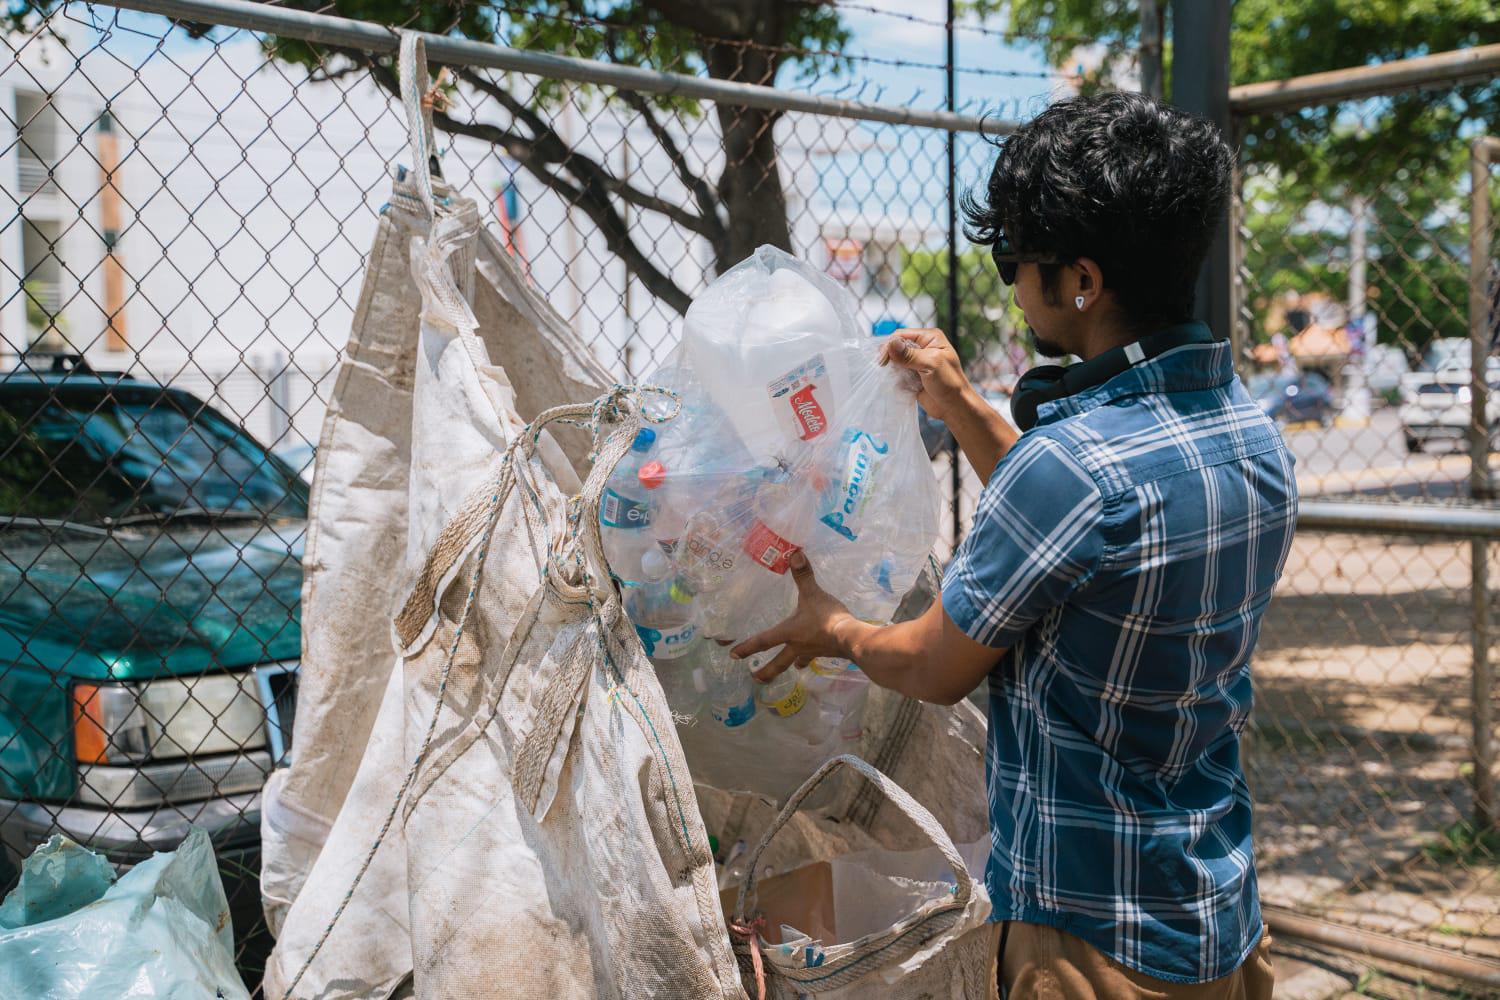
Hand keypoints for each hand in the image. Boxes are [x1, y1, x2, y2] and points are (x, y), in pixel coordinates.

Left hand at [730, 551, 862, 682]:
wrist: (853, 638)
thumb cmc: (828, 617)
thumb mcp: (813, 594)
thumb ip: (803, 575)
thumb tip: (794, 553)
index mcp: (789, 633)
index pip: (763, 641)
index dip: (747, 647)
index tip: (733, 655)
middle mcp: (797, 646)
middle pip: (778, 663)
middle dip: (766, 671)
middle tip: (755, 678)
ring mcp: (812, 652)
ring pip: (797, 661)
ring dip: (791, 665)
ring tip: (790, 668)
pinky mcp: (827, 653)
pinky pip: (814, 657)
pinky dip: (811, 657)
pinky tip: (813, 656)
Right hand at [879, 327, 971, 422]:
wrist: (954, 407)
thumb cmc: (949, 383)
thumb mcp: (930, 364)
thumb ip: (910, 354)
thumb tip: (890, 344)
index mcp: (930, 338)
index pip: (901, 334)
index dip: (890, 345)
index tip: (882, 359)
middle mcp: (922, 347)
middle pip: (896, 346)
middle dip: (890, 357)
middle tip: (885, 368)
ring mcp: (917, 361)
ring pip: (895, 360)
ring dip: (893, 369)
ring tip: (898, 378)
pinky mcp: (912, 375)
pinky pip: (897, 373)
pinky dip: (895, 378)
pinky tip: (901, 384)